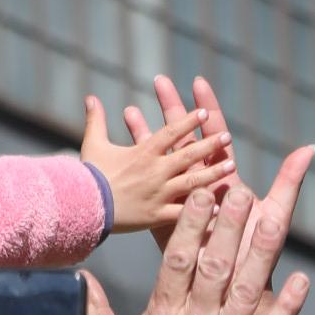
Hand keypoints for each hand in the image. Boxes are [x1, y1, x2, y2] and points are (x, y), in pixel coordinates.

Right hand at [80, 88, 226, 235]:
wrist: (81, 206)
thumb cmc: (87, 176)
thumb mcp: (92, 144)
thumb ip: (96, 120)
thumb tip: (91, 97)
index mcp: (143, 153)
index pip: (170, 133)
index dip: (187, 122)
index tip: (203, 112)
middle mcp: (155, 172)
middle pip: (188, 155)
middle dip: (209, 144)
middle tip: (228, 136)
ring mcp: (158, 194)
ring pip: (192, 182)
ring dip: (213, 173)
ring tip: (233, 165)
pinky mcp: (157, 216)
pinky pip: (183, 215)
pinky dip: (202, 213)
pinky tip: (220, 209)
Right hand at [82, 149, 313, 314]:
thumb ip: (94, 314)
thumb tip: (81, 278)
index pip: (177, 259)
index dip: (191, 222)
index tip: (202, 193)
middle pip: (215, 263)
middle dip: (230, 222)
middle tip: (243, 186)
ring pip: (246, 288)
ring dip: (260, 247)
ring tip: (274, 211)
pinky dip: (289, 306)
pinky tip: (304, 280)